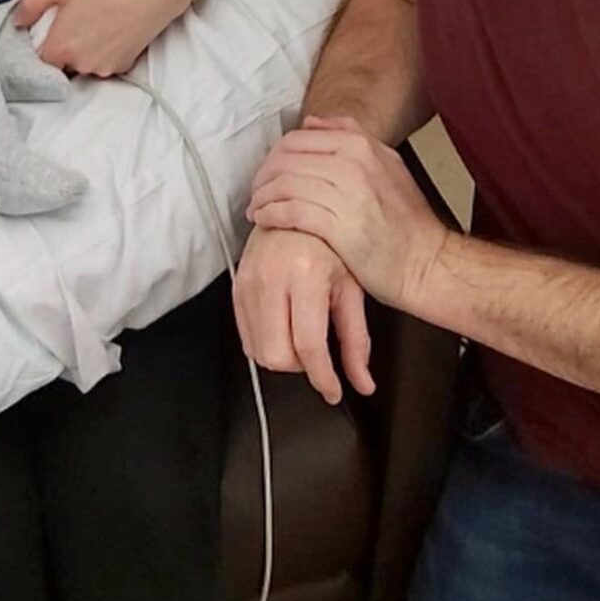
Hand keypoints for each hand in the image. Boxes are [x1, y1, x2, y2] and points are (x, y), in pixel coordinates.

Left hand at [13, 0, 191, 75]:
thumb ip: (32, 4)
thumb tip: (18, 20)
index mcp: (61, 48)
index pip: (39, 62)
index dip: (43, 45)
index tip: (49, 31)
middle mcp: (80, 64)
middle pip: (62, 65)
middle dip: (64, 48)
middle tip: (75, 20)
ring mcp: (104, 67)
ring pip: (84, 65)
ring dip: (85, 50)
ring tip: (96, 21)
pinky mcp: (124, 65)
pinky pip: (105, 63)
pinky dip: (104, 51)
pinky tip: (111, 28)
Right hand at [233, 226, 373, 403]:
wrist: (296, 209)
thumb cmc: (329, 244)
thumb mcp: (351, 288)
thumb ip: (357, 341)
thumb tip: (363, 383)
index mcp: (306, 274)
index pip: (308, 345)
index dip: (323, 378)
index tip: (333, 391)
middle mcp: (272, 277)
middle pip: (277, 355)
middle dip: (300, 367)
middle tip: (316, 356)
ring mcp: (249, 281)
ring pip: (257, 351)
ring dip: (282, 357)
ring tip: (300, 337)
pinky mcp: (236, 285)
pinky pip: (245, 335)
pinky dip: (265, 343)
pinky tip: (283, 329)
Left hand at [247, 115, 448, 312]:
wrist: (427, 262)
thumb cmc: (408, 221)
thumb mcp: (388, 164)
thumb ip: (350, 137)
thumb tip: (312, 122)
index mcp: (360, 145)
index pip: (296, 139)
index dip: (273, 157)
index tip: (267, 173)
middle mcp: (352, 163)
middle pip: (284, 159)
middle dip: (262, 177)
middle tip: (256, 192)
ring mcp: (345, 194)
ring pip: (283, 184)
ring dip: (262, 197)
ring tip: (257, 210)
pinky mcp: (338, 226)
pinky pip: (290, 212)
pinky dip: (270, 215)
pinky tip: (265, 221)